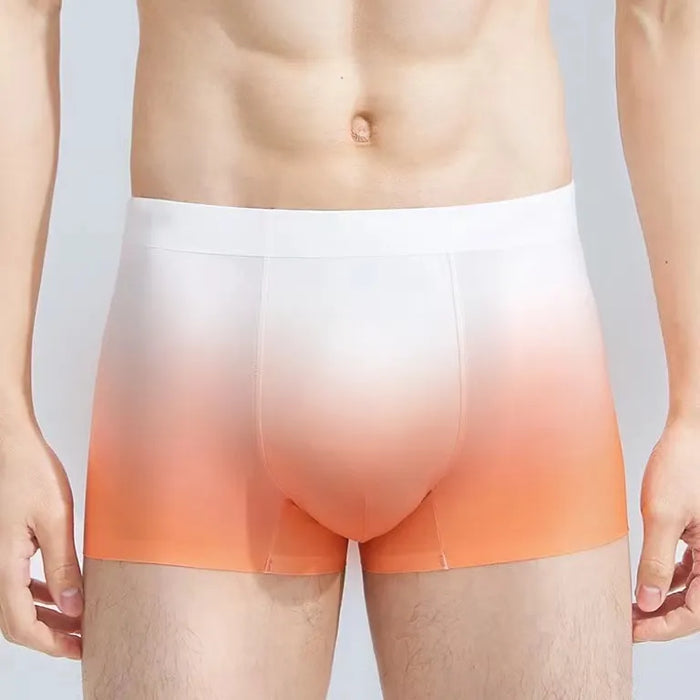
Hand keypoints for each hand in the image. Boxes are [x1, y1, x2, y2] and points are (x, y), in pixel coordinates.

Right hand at [0, 416, 82, 658]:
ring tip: (74, 619)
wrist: (10, 445)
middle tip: (80, 640)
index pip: (20, 624)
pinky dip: (37, 593)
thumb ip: (63, 566)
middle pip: (15, 620)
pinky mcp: (4, 545)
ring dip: (44, 615)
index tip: (76, 649)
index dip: (49, 642)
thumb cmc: (29, 473)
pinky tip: (58, 590)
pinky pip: (16, 581)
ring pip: (15, 602)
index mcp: (4, 566)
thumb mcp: (55, 520)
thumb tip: (72, 607)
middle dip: (48, 634)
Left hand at [633, 418, 699, 641]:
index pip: (696, 613)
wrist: (689, 435)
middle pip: (695, 605)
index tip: (633, 632)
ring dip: (664, 601)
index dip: (663, 628)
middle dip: (661, 618)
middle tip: (628, 623)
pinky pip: (691, 569)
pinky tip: (649, 581)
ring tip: (633, 606)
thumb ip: (656, 562)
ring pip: (692, 589)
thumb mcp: (662, 516)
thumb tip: (647, 603)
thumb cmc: (681, 466)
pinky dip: (670, 580)